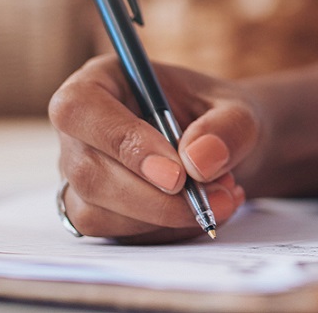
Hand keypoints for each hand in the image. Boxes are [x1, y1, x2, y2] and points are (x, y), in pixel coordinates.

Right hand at [50, 54, 260, 242]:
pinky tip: (202, 213)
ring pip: (97, 212)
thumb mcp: (238, 110)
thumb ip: (226, 127)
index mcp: (100, 81)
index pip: (79, 108)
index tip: (176, 173)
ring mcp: (80, 175)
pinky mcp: (95, 212)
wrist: (222, 151)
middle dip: (153, 197)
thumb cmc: (219, 118)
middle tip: (213, 198)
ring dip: (163, 217)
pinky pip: (117, 235)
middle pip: (87, 171)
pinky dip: (165, 231)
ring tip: (221, 199)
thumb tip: (199, 161)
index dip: (122, 141)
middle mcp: (79, 130)